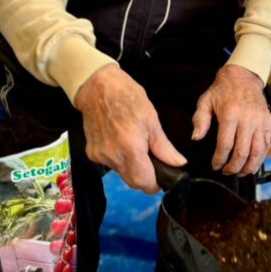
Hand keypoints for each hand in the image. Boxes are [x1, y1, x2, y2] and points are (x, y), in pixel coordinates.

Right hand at [74, 63, 186, 192]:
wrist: (97, 88)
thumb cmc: (127, 98)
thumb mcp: (152, 120)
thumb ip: (164, 147)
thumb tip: (178, 163)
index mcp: (130, 148)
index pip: (144, 183)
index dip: (156, 183)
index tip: (163, 176)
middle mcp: (113, 156)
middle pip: (133, 182)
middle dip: (146, 178)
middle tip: (154, 163)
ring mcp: (100, 156)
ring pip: (122, 174)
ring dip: (133, 168)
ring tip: (137, 147)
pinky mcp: (92, 154)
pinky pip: (111, 165)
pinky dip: (120, 160)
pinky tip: (122, 143)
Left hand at [192, 64, 270, 174]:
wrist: (243, 77)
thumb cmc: (223, 90)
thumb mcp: (205, 101)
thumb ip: (200, 120)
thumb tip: (196, 138)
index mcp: (230, 113)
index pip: (225, 144)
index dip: (220, 159)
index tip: (215, 165)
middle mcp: (247, 118)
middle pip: (243, 151)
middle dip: (234, 167)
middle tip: (227, 172)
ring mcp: (260, 120)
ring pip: (258, 151)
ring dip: (249, 166)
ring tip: (241, 172)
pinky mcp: (268, 122)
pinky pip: (267, 144)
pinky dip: (261, 157)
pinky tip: (253, 163)